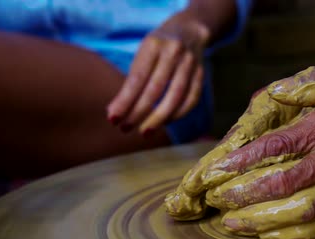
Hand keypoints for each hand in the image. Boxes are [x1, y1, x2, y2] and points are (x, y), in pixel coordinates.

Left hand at [107, 11, 208, 135]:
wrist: (190, 30)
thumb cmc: (157, 48)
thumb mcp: (143, 54)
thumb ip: (131, 81)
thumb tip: (115, 113)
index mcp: (153, 45)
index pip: (137, 78)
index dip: (125, 101)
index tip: (113, 119)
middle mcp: (173, 52)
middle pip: (155, 89)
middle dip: (139, 112)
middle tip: (125, 128)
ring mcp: (190, 63)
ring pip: (175, 96)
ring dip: (159, 118)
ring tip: (145, 132)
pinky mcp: (201, 74)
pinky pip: (191, 99)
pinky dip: (178, 114)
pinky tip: (165, 123)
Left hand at [203, 63, 314, 238]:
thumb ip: (314, 82)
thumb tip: (276, 91)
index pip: (276, 146)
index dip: (240, 162)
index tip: (213, 173)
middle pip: (280, 183)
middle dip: (241, 195)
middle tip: (214, 202)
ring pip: (297, 210)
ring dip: (260, 219)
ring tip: (231, 224)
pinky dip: (293, 233)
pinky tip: (269, 235)